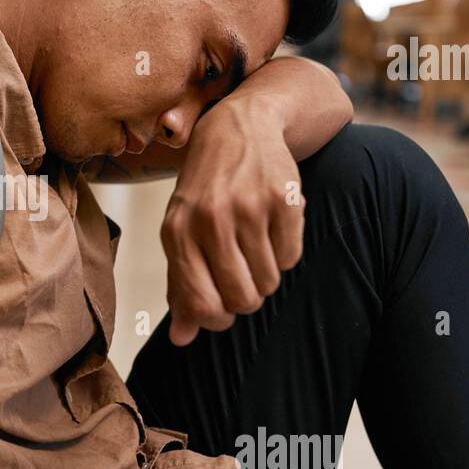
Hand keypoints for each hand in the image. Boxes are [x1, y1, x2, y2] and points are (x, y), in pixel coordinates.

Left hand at [161, 96, 304, 345]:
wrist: (238, 128)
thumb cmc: (205, 191)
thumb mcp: (182, 231)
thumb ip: (181, 285)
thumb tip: (181, 340)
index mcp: (177, 232)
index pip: (201, 304)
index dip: (217, 319)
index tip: (224, 309)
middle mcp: (210, 220)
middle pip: (242, 300)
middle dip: (247, 299)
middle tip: (245, 277)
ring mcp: (248, 208)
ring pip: (269, 282)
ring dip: (266, 275)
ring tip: (255, 245)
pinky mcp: (283, 200)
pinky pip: (291, 257)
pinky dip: (285, 252)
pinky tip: (272, 226)